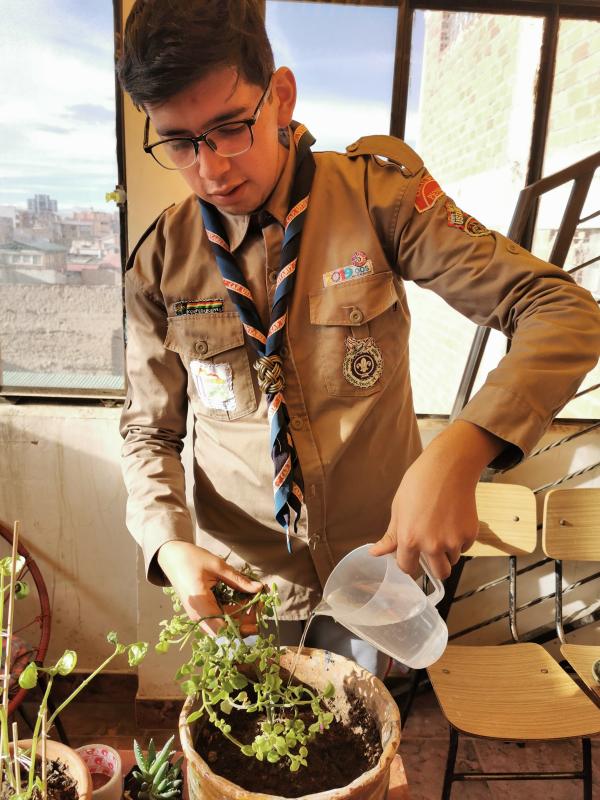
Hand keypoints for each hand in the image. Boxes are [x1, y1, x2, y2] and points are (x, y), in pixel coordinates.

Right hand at [157, 540, 263, 634]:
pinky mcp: (201, 613)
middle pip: (226, 631)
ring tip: (256, 601)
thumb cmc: (191, 559)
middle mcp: (198, 616)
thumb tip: (259, 588)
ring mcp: (199, 616)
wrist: (171, 557)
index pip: (225, 630)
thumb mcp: (217, 566)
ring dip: (242, 618)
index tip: (260, 610)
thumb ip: (238, 580)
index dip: (245, 626)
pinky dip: (234, 613)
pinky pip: (220, 619)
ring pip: (224, 627)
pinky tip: (245, 601)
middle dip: (247, 621)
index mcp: (201, 605)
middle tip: (261, 603)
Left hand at [370, 421, 504, 578]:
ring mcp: (453, 541)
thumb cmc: (419, 484)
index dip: (408, 562)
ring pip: (453, 559)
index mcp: (409, 539)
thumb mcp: (398, 508)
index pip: (408, 568)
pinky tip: (453, 520)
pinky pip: (465, 546)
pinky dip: (460, 539)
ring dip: (448, 551)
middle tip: (432, 551)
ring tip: (442, 527)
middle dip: (435, 566)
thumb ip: (391, 536)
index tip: (411, 556)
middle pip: (439, 574)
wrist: (448, 467)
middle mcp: (432, 545)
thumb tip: (375, 553)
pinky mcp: (470, 534)